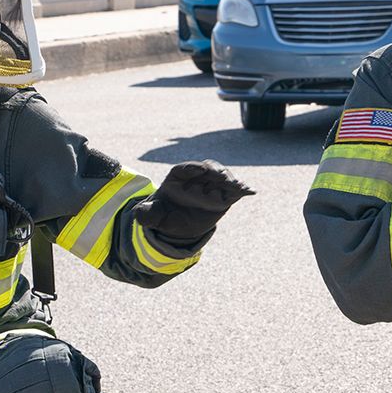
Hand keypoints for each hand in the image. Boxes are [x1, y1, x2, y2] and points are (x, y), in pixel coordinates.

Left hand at [133, 161, 254, 240]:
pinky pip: (234, 190)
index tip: (199, 170)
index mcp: (178, 176)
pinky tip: (251, 191)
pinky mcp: (224, 196)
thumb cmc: (164, 214)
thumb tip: (140, 215)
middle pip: (207, 168)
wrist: (178, 223)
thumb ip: (147, 214)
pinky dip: (243, 189)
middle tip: (221, 176)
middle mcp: (197, 177)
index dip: (192, 168)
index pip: (185, 168)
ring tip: (237, 186)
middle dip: (215, 170)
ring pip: (223, 177)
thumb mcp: (153, 216)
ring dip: (230, 180)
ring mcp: (212, 185)